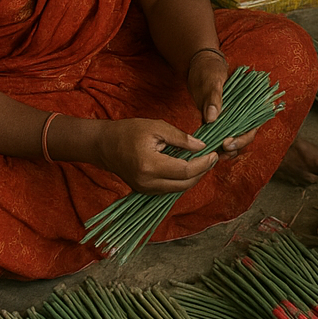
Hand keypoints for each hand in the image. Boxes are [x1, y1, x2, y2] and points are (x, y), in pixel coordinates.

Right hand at [95, 118, 220, 195]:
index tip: (214, 154)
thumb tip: (201, 147)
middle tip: (212, 158)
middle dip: (201, 172)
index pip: (185, 171)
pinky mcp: (144, 191)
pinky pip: (169, 189)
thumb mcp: (156, 127)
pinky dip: (181, 180)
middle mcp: (148, 183)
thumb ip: (181, 138)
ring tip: (203, 161)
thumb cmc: (128, 132)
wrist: (104, 145)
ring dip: (193, 178)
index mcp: (150, 166)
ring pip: (178, 190)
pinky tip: (188, 167)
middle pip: (184, 185)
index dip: (203, 164)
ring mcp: (145, 189)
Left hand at [186, 49, 259, 160]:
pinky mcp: (217, 121)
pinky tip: (207, 150)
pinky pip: (220, 135)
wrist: (197, 65)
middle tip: (219, 152)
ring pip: (233, 138)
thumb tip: (212, 118)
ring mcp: (229, 117)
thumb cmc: (208, 69)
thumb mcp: (211, 80)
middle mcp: (241, 112)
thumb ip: (213, 97)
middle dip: (234, 147)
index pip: (252, 125)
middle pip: (244, 136)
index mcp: (248, 102)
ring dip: (225, 150)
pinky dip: (216, 144)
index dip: (243, 138)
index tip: (227, 143)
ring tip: (213, 156)